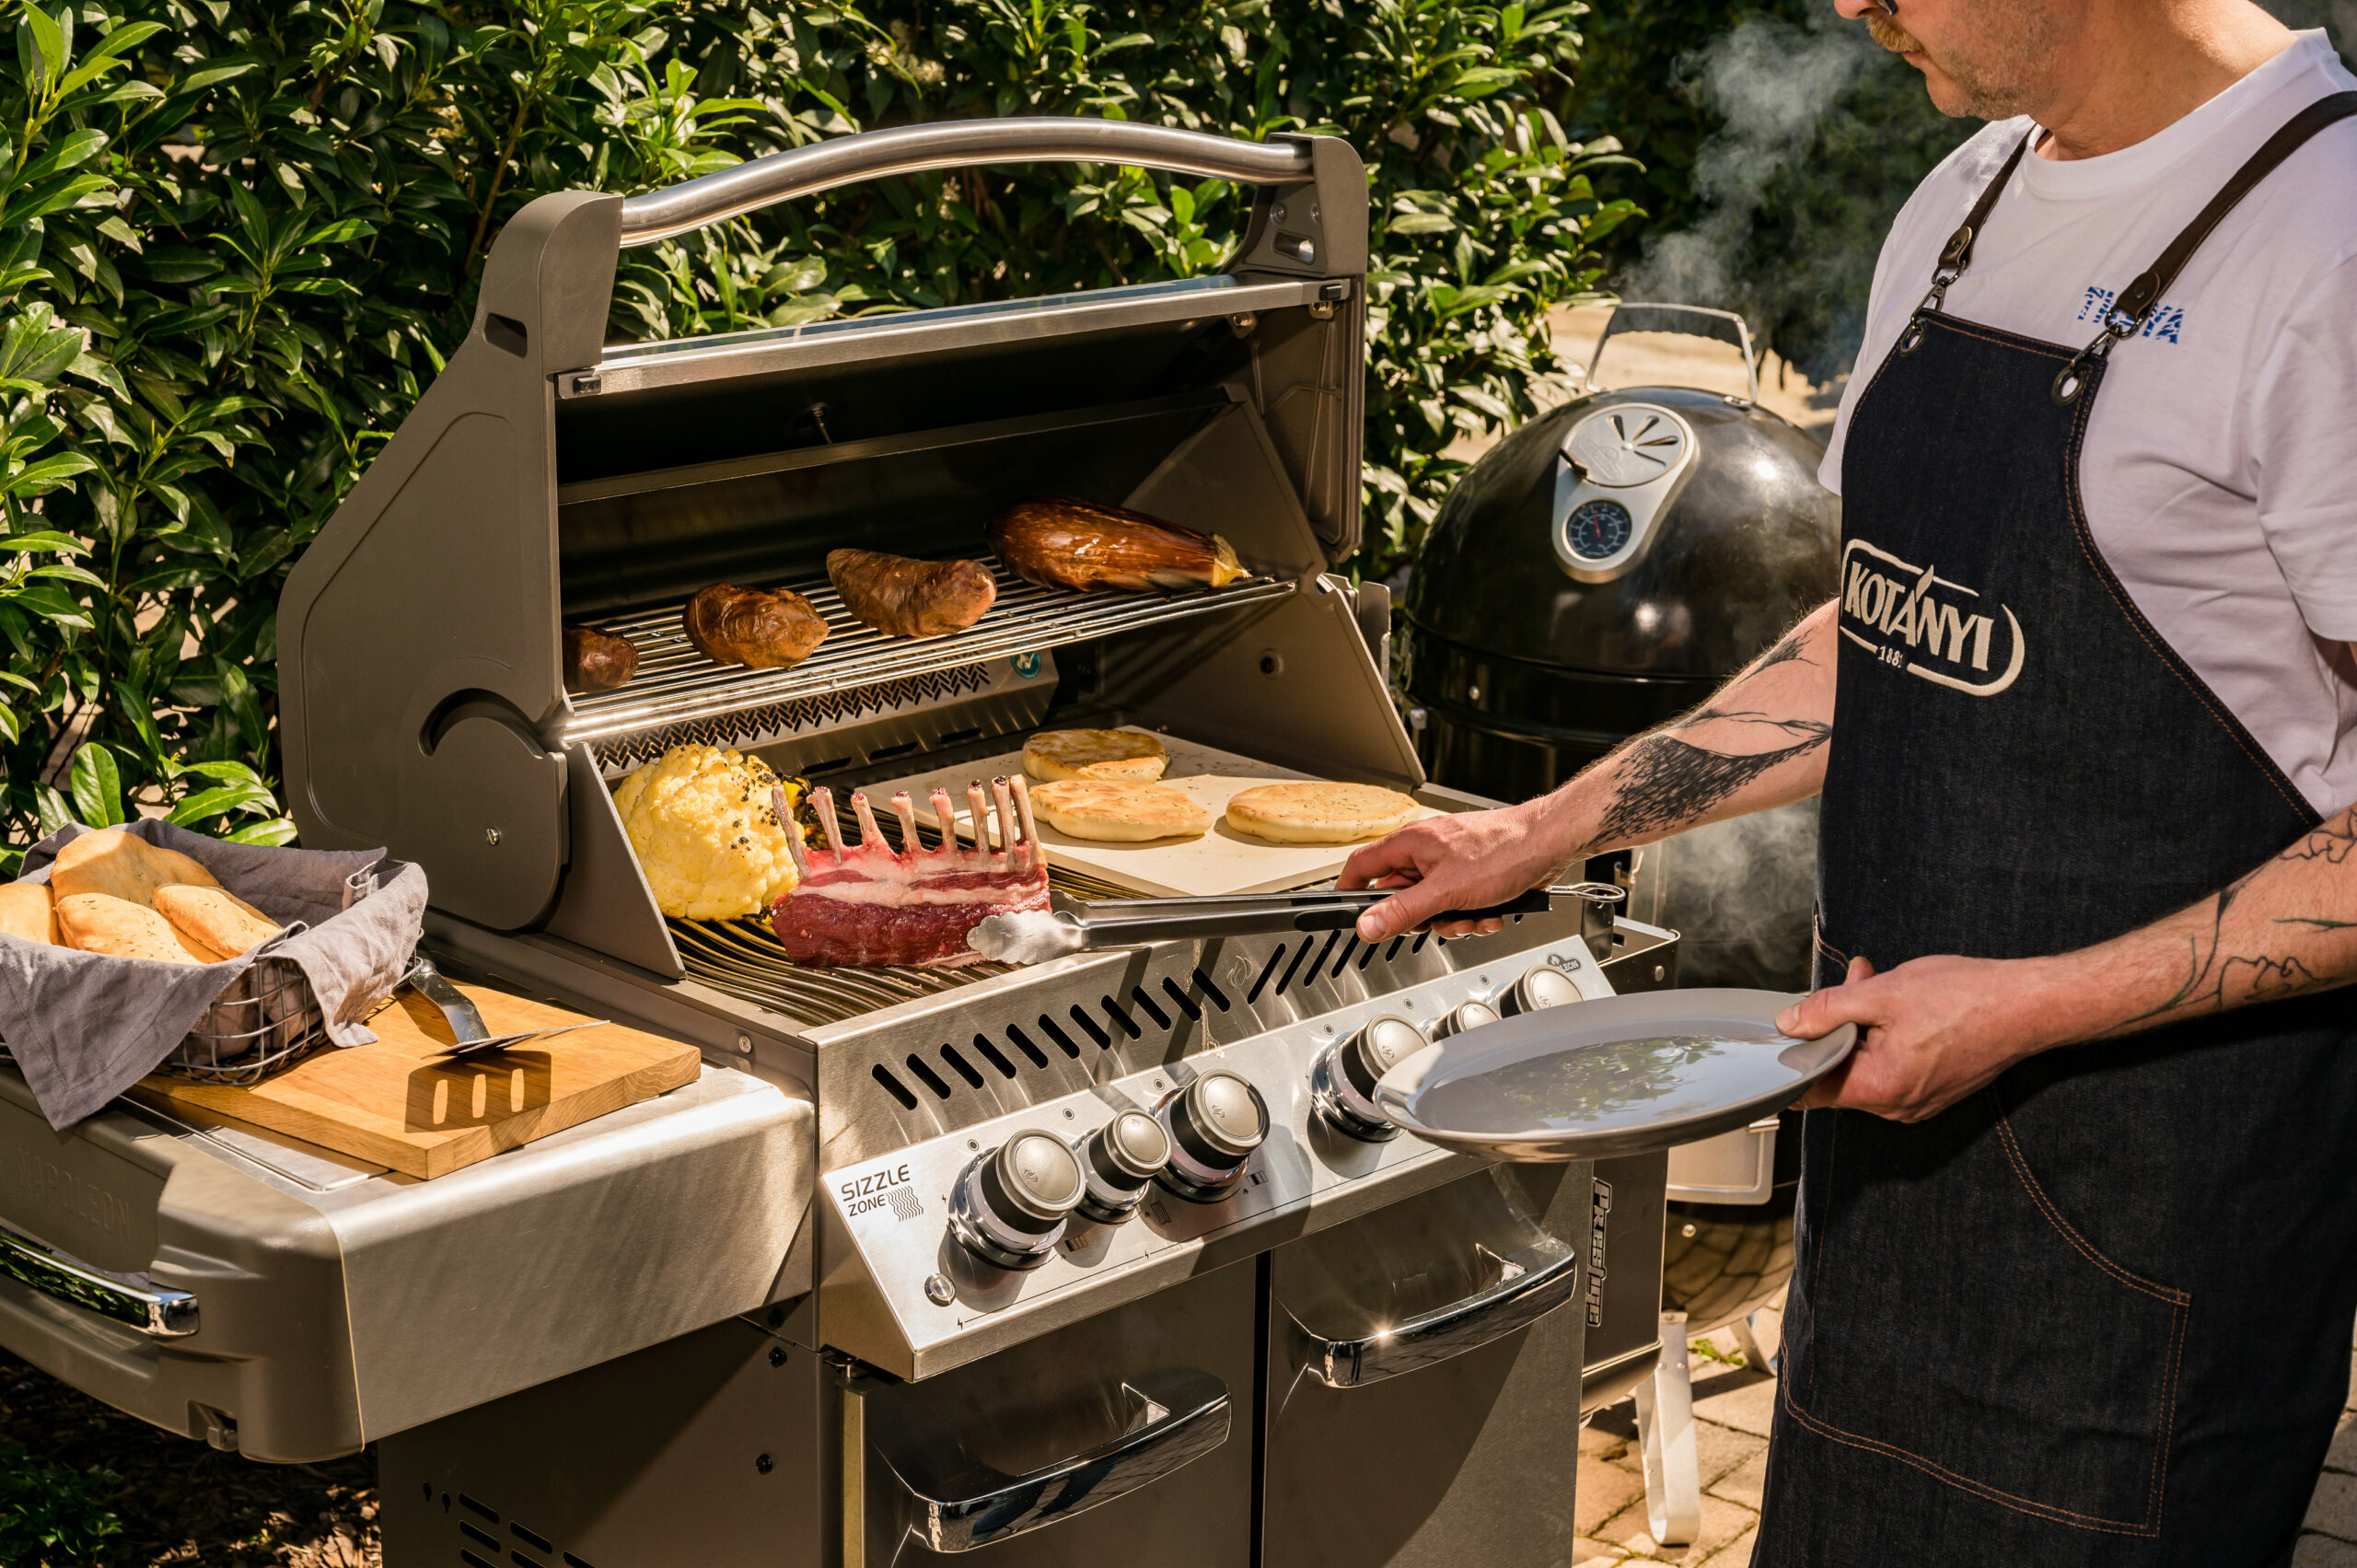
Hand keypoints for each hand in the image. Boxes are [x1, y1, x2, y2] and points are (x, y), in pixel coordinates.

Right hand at [1338, 803, 1565, 940]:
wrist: (1550, 843)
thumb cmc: (1505, 850)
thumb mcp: (1446, 892)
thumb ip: (1403, 911)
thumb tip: (1367, 926)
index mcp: (1411, 843)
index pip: (1362, 866)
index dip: (1350, 891)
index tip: (1347, 913)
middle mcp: (1426, 849)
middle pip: (1400, 894)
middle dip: (1421, 918)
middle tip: (1436, 920)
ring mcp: (1449, 862)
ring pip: (1431, 904)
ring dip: (1451, 919)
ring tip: (1472, 917)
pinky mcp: (1470, 873)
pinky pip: (1455, 902)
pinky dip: (1470, 914)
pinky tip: (1488, 913)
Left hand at [1781, 954, 2064, 1121]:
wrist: (2030, 1006)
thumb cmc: (1966, 999)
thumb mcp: (1882, 994)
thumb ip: (1828, 1010)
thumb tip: (1790, 1023)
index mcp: (1880, 1089)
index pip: (1812, 1090)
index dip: (1793, 1059)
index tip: (1782, 1035)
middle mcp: (1898, 1105)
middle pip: (1841, 1070)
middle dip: (1836, 1024)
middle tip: (1851, 982)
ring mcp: (1919, 1100)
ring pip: (1867, 1062)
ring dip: (1862, 1022)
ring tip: (1875, 981)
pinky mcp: (1935, 1087)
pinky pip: (1894, 1064)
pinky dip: (1886, 1033)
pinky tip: (1898, 1000)